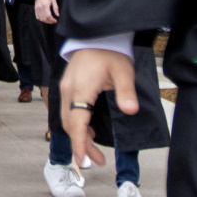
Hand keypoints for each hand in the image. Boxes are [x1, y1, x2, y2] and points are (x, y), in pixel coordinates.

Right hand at [34, 0, 58, 23]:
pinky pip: (37, 17)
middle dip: (50, 22)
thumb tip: (58, 15)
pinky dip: (41, 20)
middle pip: (44, 18)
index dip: (52, 20)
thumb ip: (55, 8)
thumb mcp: (53, 0)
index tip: (55, 21)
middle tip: (53, 22)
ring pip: (41, 19)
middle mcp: (40, 8)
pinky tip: (45, 19)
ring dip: (46, 21)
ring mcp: (37, 9)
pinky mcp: (35, 9)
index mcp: (45, 5)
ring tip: (50, 21)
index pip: (48, 16)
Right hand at [59, 48, 136, 167]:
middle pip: (69, 124)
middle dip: (81, 145)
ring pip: (67, 119)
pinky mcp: (68, 88)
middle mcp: (68, 90)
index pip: (76, 122)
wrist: (96, 36)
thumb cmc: (110, 52)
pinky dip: (76, 125)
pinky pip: (68, 111)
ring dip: (79, 136)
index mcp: (80, 89)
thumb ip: (126, 92)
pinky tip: (89, 132)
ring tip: (94, 152)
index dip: (79, 143)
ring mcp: (66, 89)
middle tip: (97, 161)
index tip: (82, 160)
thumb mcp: (123, 71)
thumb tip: (131, 111)